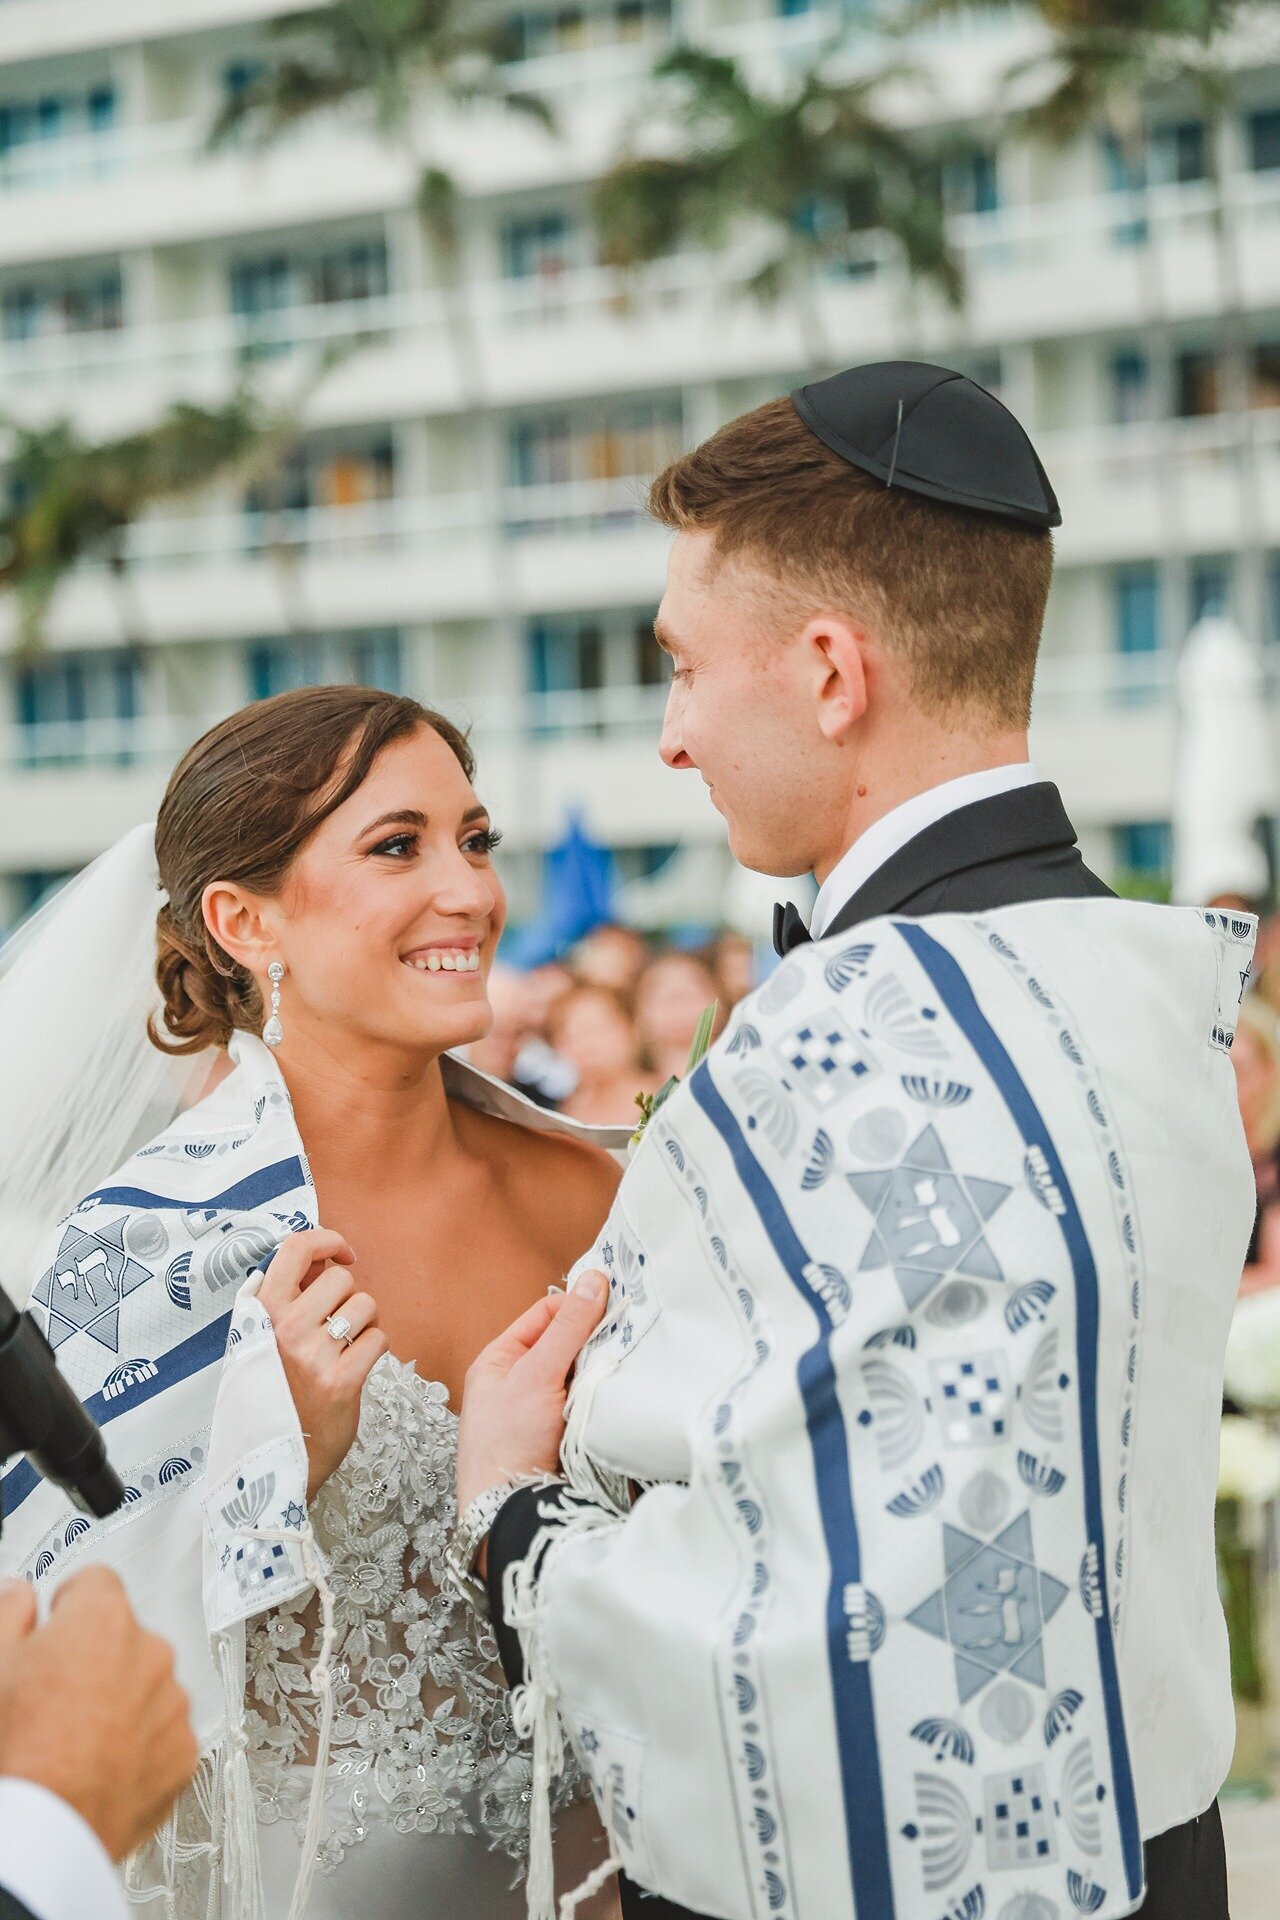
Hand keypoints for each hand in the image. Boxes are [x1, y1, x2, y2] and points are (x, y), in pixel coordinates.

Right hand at [0, 1568, 197, 1860]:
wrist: (42, 1833)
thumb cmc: (18, 1752)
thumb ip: (12, 1616)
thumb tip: (20, 1595)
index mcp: (103, 1620)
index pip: (95, 1584)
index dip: (69, 1607)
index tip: (56, 1626)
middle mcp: (150, 1653)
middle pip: (125, 1639)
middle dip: (98, 1660)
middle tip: (59, 1699)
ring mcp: (172, 1704)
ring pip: (148, 1687)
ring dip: (123, 1702)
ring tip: (78, 1741)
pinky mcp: (184, 1753)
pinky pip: (164, 1735)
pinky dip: (142, 1747)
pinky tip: (102, 1767)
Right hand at [258, 1227, 388, 1500]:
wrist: (272, 1463)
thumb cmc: (271, 1398)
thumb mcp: (256, 1344)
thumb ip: (280, 1302)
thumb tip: (317, 1258)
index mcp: (259, 1314)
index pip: (295, 1249)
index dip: (327, 1241)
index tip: (342, 1253)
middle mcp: (283, 1329)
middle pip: (341, 1279)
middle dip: (350, 1298)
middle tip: (339, 1327)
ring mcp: (311, 1355)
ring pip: (365, 1306)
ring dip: (365, 1324)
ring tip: (345, 1350)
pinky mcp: (341, 1382)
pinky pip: (378, 1339)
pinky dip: (375, 1350)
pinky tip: (356, 1369)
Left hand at [456, 1271, 609, 1525]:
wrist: (509, 1512)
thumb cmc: (507, 1443)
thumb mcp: (535, 1374)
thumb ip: (567, 1328)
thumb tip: (593, 1280)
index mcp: (500, 1359)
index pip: (546, 1314)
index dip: (578, 1305)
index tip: (614, 1301)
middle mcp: (520, 1380)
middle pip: (568, 1343)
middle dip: (594, 1341)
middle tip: (627, 1333)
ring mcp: (543, 1410)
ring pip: (583, 1374)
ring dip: (601, 1371)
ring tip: (624, 1366)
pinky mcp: (565, 1434)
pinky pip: (591, 1403)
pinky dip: (605, 1398)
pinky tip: (619, 1395)